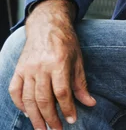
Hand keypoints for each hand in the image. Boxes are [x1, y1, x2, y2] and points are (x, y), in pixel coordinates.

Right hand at [9, 0, 95, 128]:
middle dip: (50, 118)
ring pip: (28, 99)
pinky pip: (15, 91)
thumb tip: (90, 103)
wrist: (47, 25)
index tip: (72, 120)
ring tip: (42, 129)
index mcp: (58, 63)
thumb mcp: (78, 60)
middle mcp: (41, 67)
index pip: (62, 92)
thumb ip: (81, 83)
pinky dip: (20, 104)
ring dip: (35, 117)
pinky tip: (28, 113)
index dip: (67, 108)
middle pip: (43, 99)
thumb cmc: (66, 42)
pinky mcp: (18, 69)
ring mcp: (27, 68)